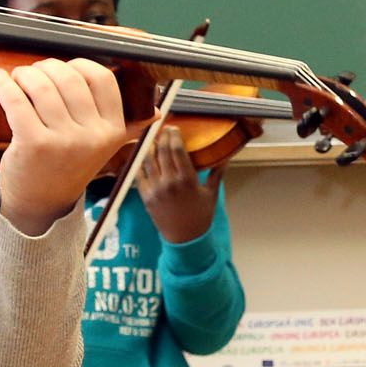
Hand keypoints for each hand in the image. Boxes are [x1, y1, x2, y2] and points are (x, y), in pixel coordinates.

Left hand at [0, 58, 128, 235]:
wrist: (42, 204)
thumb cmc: (67, 166)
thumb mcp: (101, 146)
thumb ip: (119, 122)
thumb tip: (144, 107)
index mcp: (113, 131)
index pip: (102, 79)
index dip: (78, 65)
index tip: (62, 69)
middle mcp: (93, 136)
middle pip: (69, 78)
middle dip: (46, 67)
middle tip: (33, 73)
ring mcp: (64, 141)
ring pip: (42, 86)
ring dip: (25, 74)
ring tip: (18, 77)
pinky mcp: (34, 144)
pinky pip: (17, 101)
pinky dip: (5, 84)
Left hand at [138, 128, 222, 243]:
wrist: (184, 238)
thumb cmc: (201, 216)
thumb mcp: (211, 193)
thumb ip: (216, 173)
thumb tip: (226, 157)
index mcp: (187, 180)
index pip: (177, 150)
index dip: (174, 136)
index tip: (174, 128)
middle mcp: (169, 183)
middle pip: (162, 151)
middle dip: (162, 137)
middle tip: (164, 130)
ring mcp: (155, 190)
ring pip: (148, 160)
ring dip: (149, 147)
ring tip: (152, 139)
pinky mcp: (145, 197)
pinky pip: (139, 174)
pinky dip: (140, 163)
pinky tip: (143, 156)